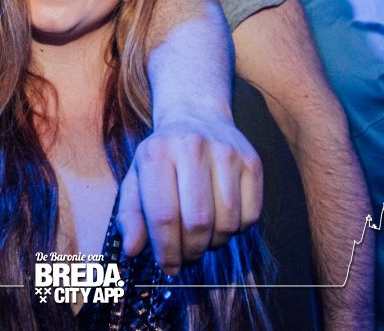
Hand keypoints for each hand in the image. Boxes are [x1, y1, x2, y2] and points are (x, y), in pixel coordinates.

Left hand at [117, 114, 262, 272]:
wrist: (197, 116)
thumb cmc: (163, 157)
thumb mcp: (137, 179)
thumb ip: (130, 215)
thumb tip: (132, 249)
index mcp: (157, 152)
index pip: (163, 215)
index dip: (166, 251)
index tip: (168, 267)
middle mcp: (193, 147)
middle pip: (198, 222)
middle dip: (191, 252)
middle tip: (186, 258)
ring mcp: (227, 152)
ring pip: (227, 223)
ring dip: (214, 243)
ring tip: (202, 237)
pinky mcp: (252, 161)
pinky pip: (250, 216)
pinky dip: (236, 230)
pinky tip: (222, 219)